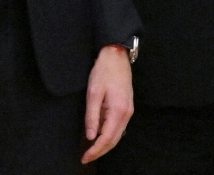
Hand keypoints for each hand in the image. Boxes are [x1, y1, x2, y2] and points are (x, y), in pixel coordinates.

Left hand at [81, 44, 132, 163]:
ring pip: (117, 134)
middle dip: (100, 151)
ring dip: (105, 144)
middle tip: (86, 157)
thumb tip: (91, 136)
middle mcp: (126, 113)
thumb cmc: (104, 72)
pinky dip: (109, 134)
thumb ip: (92, 116)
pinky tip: (99, 135)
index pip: (107, 138)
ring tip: (91, 150)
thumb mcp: (93, 93)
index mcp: (118, 110)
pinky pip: (118, 126)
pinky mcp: (127, 107)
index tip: (85, 157)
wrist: (116, 57)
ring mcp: (128, 110)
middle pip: (114, 140)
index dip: (95, 150)